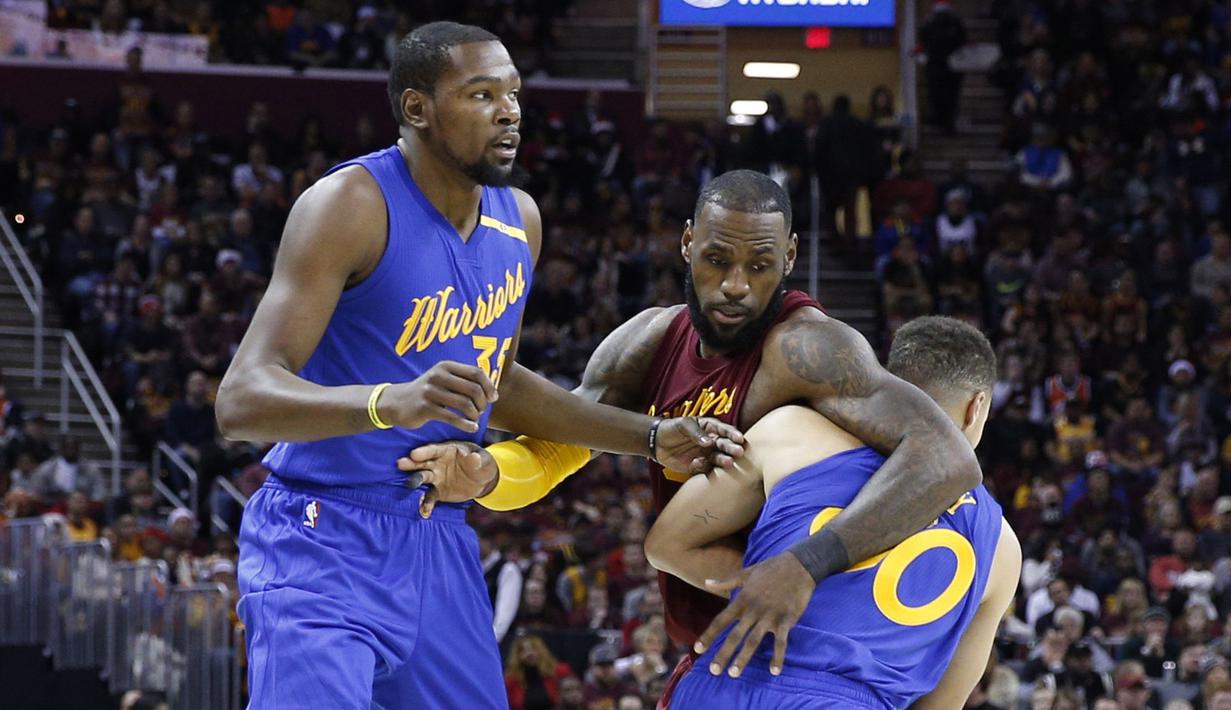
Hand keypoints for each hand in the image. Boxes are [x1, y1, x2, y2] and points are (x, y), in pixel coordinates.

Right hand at [382, 361, 496, 432]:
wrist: (397, 402)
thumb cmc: (428, 392)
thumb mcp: (442, 379)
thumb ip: (463, 380)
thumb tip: (491, 389)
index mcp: (446, 366)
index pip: (476, 372)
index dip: (489, 386)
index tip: (493, 398)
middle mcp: (439, 375)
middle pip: (473, 389)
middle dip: (482, 403)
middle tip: (481, 411)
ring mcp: (431, 391)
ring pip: (465, 404)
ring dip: (475, 414)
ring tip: (475, 419)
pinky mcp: (425, 408)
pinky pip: (452, 418)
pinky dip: (466, 424)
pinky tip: (472, 428)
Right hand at [398, 440, 497, 517]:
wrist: (481, 480)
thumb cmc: (482, 463)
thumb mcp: (483, 460)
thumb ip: (477, 460)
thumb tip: (474, 457)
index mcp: (447, 451)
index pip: (434, 450)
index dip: (424, 452)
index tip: (414, 454)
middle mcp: (437, 463)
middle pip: (422, 463)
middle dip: (411, 464)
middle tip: (400, 463)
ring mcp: (436, 478)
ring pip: (422, 479)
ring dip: (414, 481)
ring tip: (408, 486)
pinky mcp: (438, 492)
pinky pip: (430, 498)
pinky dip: (426, 504)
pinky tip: (424, 512)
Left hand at [652, 417, 744, 474]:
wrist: (656, 442)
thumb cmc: (671, 428)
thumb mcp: (683, 425)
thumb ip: (696, 432)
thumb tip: (709, 442)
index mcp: (710, 427)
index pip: (724, 430)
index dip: (733, 434)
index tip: (740, 439)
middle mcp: (711, 441)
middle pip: (724, 445)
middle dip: (732, 448)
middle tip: (739, 452)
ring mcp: (706, 454)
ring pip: (718, 458)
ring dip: (723, 460)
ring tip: (728, 463)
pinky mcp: (698, 465)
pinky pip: (705, 468)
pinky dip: (703, 467)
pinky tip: (695, 463)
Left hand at [694, 552, 814, 677]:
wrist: (799, 564)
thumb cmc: (771, 569)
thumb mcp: (745, 573)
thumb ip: (726, 582)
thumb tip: (706, 582)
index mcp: (742, 599)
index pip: (721, 620)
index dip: (709, 635)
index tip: (698, 649)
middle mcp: (753, 609)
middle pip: (735, 635)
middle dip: (723, 653)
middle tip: (714, 671)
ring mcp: (770, 616)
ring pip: (754, 641)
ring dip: (743, 658)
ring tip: (734, 674)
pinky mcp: (786, 619)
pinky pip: (781, 642)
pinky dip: (778, 657)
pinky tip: (775, 671)